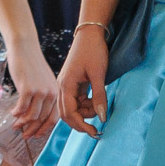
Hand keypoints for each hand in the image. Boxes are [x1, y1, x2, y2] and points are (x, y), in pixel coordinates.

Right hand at [5, 33, 58, 144]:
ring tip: (15, 125)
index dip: (44, 129)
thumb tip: (36, 116)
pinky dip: (16, 114)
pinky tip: (12, 113)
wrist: (25, 47)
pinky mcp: (28, 89)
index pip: (53, 118)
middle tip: (24, 135)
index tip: (36, 135)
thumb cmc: (32, 64)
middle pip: (42, 119)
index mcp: (57, 92)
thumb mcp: (44, 81)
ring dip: (22, 123)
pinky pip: (21, 108)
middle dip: (32, 130)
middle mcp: (51, 93)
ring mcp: (40, 91)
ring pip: (32, 116)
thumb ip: (44, 96)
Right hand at [57, 26, 108, 140]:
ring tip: (99, 106)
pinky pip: (76, 100)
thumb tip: (102, 117)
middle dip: (81, 122)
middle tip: (96, 129)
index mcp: (66, 85)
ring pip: (72, 108)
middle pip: (67, 114)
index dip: (81, 125)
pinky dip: (85, 105)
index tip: (94, 132)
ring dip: (84, 112)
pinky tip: (95, 101)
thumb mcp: (99, 74)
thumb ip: (99, 96)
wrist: (90, 33)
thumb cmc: (93, 50)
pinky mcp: (72, 83)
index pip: (69, 113)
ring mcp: (66, 85)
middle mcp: (62, 87)